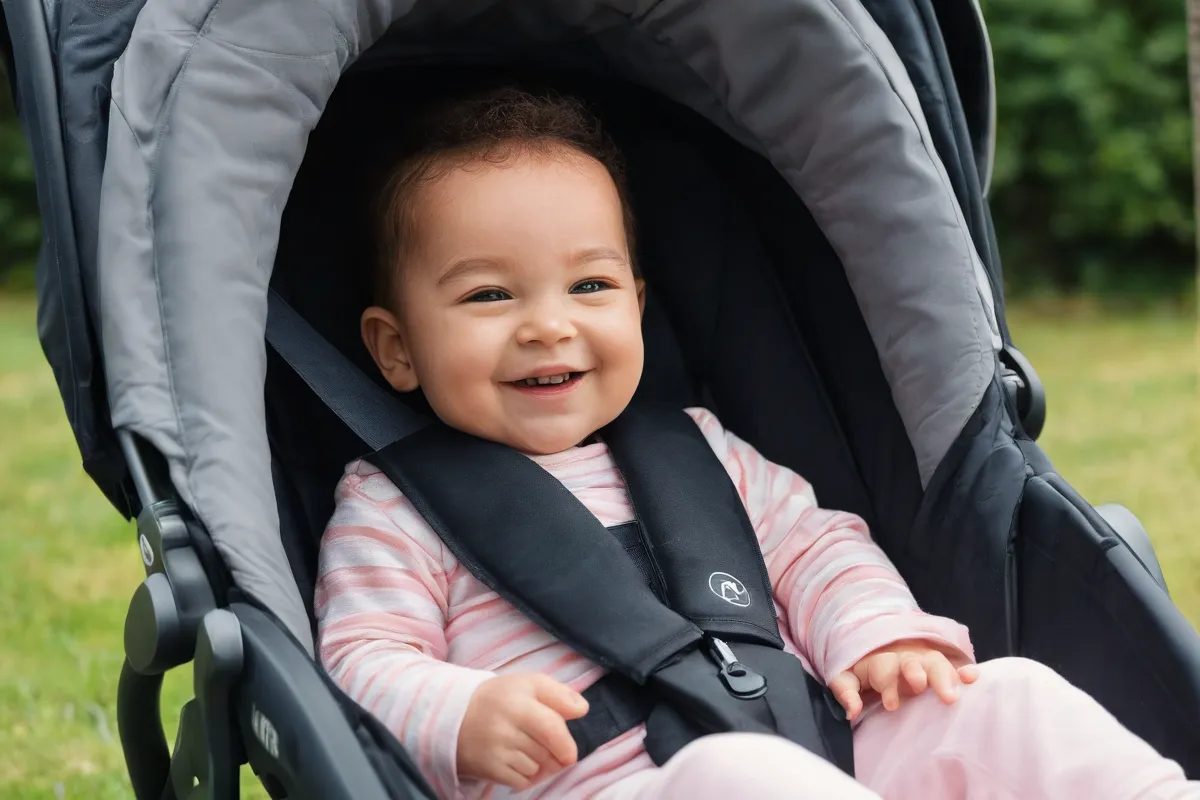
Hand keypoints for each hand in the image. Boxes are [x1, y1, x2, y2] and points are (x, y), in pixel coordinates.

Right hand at [457, 674, 588, 788]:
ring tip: (527, 748)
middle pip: (547, 752)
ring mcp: (495, 750)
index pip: (551, 728)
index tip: (570, 752)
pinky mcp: (488, 768)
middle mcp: (505, 727)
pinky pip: (522, 781)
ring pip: (536, 768)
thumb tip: (582, 709)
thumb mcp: (529, 684)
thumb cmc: (501, 698)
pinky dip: (527, 775)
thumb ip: (559, 694)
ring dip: (540, 764)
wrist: (454, 715)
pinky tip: (519, 761)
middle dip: (555, 754)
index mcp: (518, 702)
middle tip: (548, 745)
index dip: (566, 744)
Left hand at [828, 640, 978, 720]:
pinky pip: (954, 664)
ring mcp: (924, 658)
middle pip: (913, 661)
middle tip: (923, 687)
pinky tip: (972, 677)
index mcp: (880, 660)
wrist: (876, 649)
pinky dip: (964, 669)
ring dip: (944, 675)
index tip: (891, 704)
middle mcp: (904, 657)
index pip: (885, 667)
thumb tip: (851, 711)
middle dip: (918, 672)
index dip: (889, 684)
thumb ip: (846, 691)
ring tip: (952, 694)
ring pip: (935, 662)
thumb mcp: (845, 678)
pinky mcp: (938, 665)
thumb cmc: (862, 672)